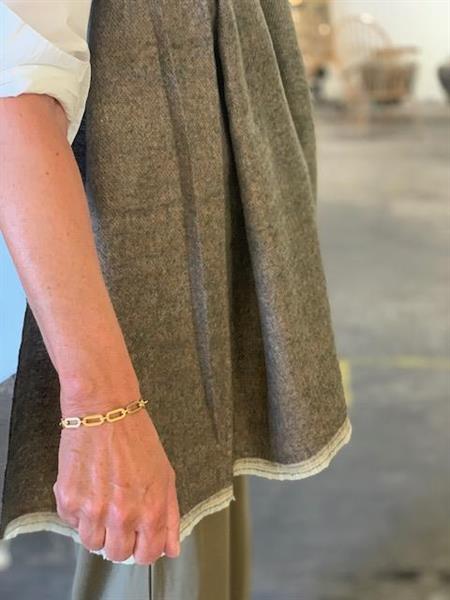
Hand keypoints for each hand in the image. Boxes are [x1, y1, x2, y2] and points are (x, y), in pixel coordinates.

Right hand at [53, 396, 180, 564]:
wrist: (103, 410)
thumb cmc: (137, 438)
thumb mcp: (165, 475)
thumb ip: (170, 515)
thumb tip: (171, 549)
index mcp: (151, 510)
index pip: (146, 555)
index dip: (143, 548)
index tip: (139, 537)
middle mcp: (122, 515)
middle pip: (117, 554)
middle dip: (119, 540)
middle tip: (118, 517)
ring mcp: (92, 510)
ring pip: (92, 543)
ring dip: (97, 527)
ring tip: (102, 499)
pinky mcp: (68, 501)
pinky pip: (72, 523)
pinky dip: (78, 511)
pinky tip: (88, 487)